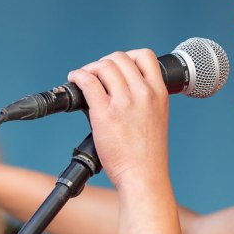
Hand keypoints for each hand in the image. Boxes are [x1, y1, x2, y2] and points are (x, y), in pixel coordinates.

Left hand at [68, 49, 171, 189]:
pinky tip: (75, 80)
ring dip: (90, 69)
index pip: (144, 56)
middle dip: (104, 63)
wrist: (144, 177)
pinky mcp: (105, 113)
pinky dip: (78, 76)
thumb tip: (121, 88)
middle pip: (119, 58)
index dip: (127, 57)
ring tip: (84, 79)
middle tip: (95, 76)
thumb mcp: (156, 119)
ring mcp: (124, 102)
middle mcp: (144, 93)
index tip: (116, 68)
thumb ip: (144, 101)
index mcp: (159, 93)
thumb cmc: (147, 155)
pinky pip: (88, 82)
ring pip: (103, 66)